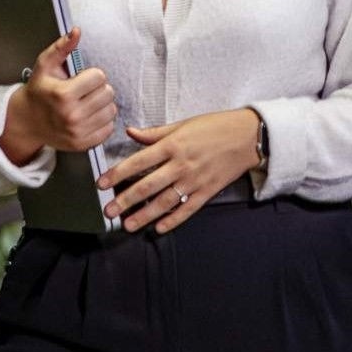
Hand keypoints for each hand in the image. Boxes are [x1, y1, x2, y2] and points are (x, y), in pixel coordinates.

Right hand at [0, 28, 116, 164]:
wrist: (26, 121)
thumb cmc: (38, 91)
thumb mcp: (44, 66)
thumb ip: (61, 48)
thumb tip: (76, 31)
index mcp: (63, 94)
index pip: (99, 77)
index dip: (92, 75)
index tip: (81, 79)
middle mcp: (71, 115)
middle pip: (108, 93)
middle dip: (98, 89)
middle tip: (84, 91)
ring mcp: (78, 131)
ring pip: (111, 110)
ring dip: (102, 104)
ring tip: (86, 103)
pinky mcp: (82, 144)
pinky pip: (109, 128)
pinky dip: (102, 121)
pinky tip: (88, 116)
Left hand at [97, 108, 262, 233]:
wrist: (249, 136)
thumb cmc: (216, 126)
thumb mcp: (183, 124)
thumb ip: (155, 132)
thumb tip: (131, 132)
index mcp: (173, 145)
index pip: (138, 161)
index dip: (118, 174)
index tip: (102, 184)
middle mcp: (181, 164)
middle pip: (147, 185)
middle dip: (125, 200)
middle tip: (108, 211)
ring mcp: (195, 180)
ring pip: (165, 201)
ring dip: (144, 215)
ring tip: (128, 224)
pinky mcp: (207, 191)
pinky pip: (187, 209)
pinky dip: (173, 220)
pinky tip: (159, 228)